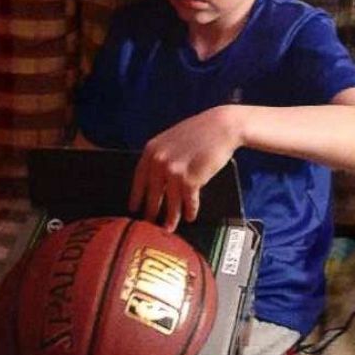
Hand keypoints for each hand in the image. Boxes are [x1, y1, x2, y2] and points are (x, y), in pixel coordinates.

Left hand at [129, 107, 240, 231]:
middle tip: (149, 225)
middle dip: (151, 212)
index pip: (139, 178)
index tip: (134, 208)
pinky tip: (190, 217)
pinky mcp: (190, 180)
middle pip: (152, 194)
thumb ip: (161, 156)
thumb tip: (156, 177)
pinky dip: (190, 210)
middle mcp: (159, 162)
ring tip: (169, 228)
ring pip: (170, 202)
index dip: (136, 196)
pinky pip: (188, 201)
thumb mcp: (171, 140)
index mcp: (151, 150)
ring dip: (171, 218)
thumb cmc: (199, 131)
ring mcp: (174, 172)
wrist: (221, 126)